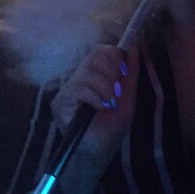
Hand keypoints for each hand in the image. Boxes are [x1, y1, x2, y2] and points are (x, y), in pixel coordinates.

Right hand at [51, 44, 138, 162]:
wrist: (101, 150)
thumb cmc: (113, 124)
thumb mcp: (128, 94)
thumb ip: (131, 69)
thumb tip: (134, 43)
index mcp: (95, 74)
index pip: (102, 50)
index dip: (115, 59)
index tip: (122, 76)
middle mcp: (80, 77)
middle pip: (95, 55)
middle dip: (112, 74)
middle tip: (114, 94)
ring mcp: (69, 88)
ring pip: (88, 72)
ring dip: (105, 89)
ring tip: (107, 105)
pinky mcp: (60, 102)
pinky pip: (78, 88)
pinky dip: (94, 97)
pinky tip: (98, 109)